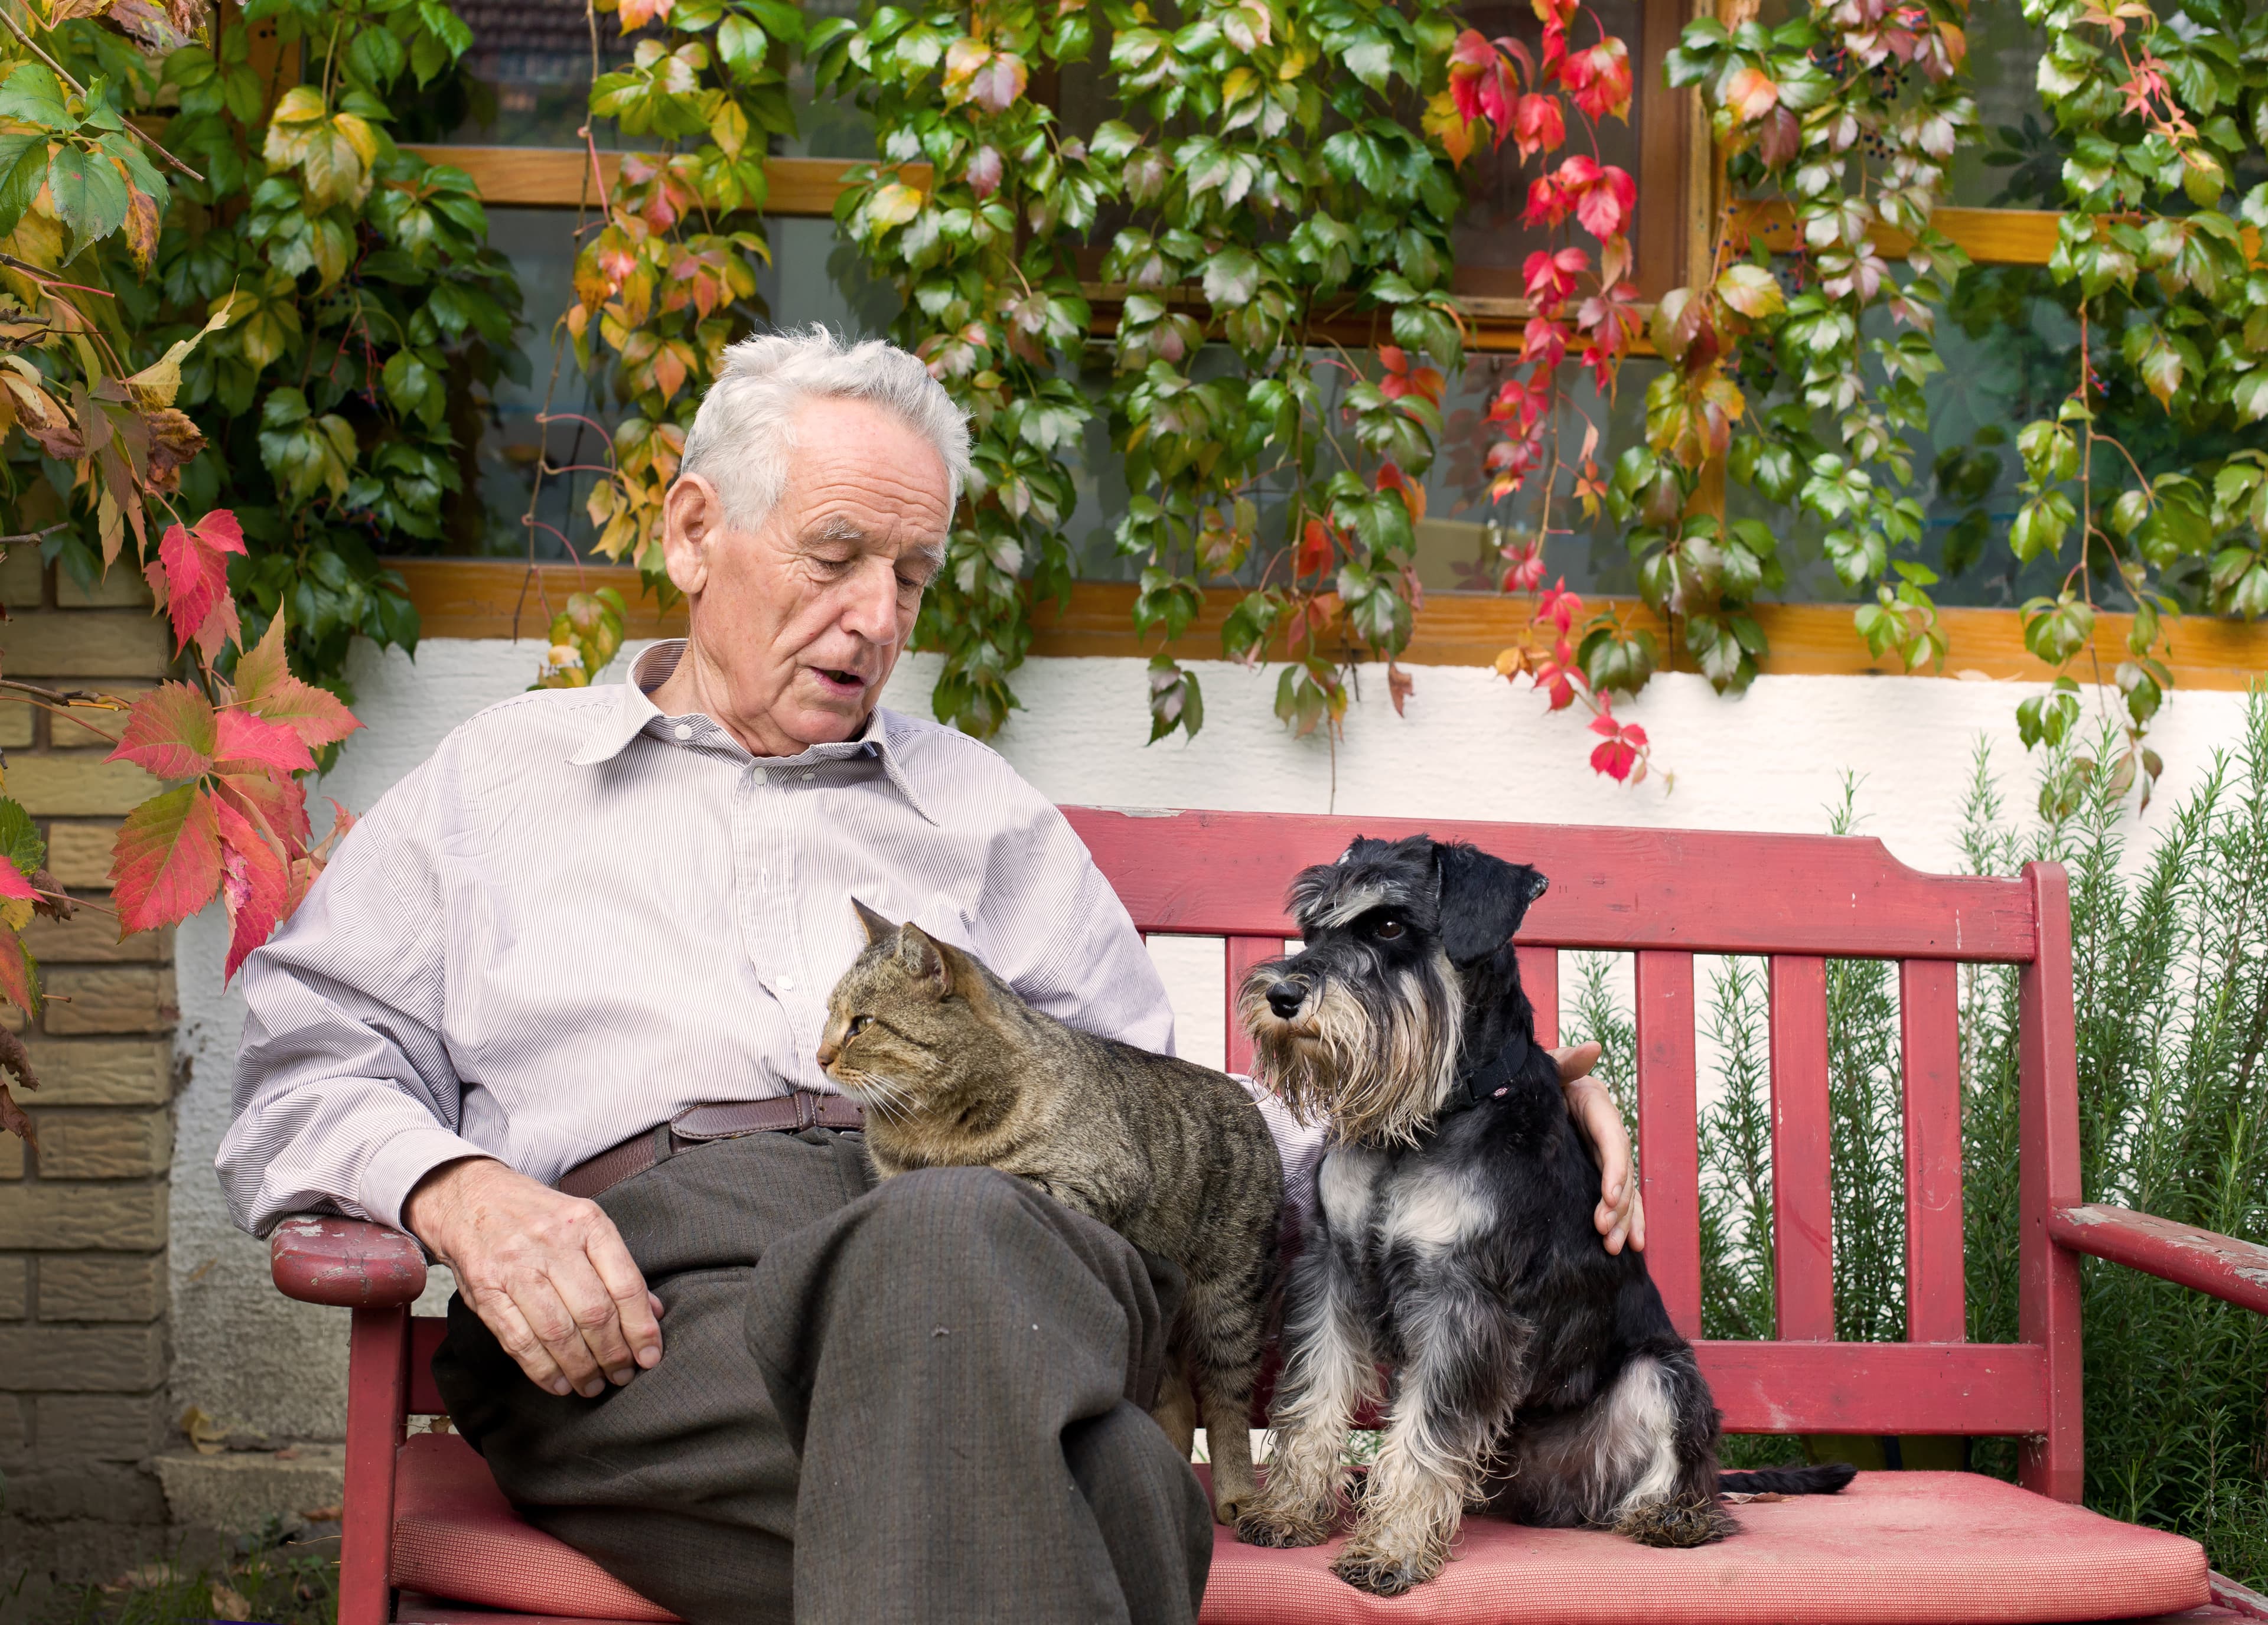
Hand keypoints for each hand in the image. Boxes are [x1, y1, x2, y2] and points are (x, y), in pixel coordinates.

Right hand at [404, 1157, 664, 1397]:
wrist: (470, 1196)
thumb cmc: (536, 1215)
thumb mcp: (584, 1223)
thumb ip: (617, 1267)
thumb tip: (654, 1312)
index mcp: (587, 1223)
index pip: (626, 1285)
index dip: (641, 1328)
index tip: (649, 1356)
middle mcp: (553, 1243)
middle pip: (594, 1313)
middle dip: (613, 1354)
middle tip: (621, 1376)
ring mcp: (516, 1267)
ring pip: (558, 1332)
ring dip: (580, 1368)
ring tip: (593, 1385)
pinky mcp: (486, 1291)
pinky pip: (519, 1341)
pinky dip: (542, 1370)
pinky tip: (559, 1383)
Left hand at [1552, 1043, 1646, 1255]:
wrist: (1520, 1087)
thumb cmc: (1532, 1076)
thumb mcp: (1547, 1066)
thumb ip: (1567, 1061)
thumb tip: (1593, 1048)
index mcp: (1596, 1104)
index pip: (1613, 1140)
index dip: (1616, 1169)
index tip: (1610, 1197)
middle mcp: (1606, 1130)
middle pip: (1622, 1171)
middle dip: (1619, 1204)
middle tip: (1606, 1231)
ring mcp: (1603, 1152)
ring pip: (1625, 1190)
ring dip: (1625, 1219)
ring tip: (1615, 1246)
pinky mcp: (1596, 1169)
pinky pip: (1619, 1197)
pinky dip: (1628, 1219)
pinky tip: (1632, 1244)